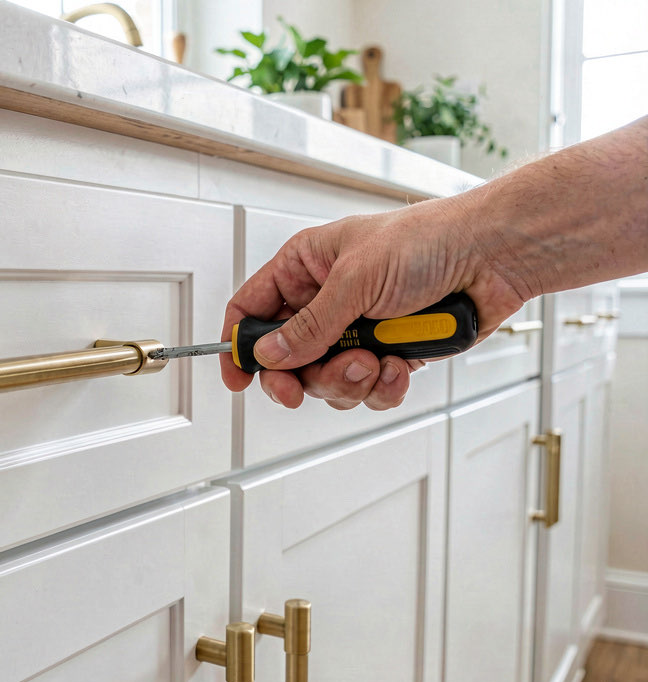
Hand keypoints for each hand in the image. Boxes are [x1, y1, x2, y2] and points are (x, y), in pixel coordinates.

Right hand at [220, 198, 526, 409]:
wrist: (495, 257)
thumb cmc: (430, 241)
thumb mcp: (355, 280)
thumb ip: (309, 325)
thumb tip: (269, 354)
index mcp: (306, 266)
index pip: (252, 309)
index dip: (239, 345)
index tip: (239, 378)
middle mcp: (326, 300)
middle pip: (286, 358)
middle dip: (302, 377)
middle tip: (302, 389)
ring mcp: (357, 329)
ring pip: (326, 380)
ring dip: (348, 380)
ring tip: (374, 361)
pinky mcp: (389, 353)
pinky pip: (368, 388)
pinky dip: (383, 385)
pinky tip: (400, 364)